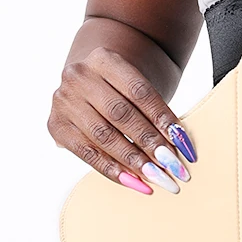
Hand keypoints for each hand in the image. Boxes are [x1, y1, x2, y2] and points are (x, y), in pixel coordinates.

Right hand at [47, 47, 196, 194]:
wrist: (92, 81)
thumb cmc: (126, 88)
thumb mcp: (139, 86)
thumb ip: (154, 110)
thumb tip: (179, 148)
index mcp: (104, 59)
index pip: (140, 92)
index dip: (164, 120)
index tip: (185, 146)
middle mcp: (79, 77)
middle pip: (121, 115)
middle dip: (151, 145)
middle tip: (175, 168)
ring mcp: (63, 101)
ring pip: (103, 136)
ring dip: (134, 161)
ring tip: (159, 178)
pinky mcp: (56, 125)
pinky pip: (87, 153)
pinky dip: (113, 170)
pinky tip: (135, 182)